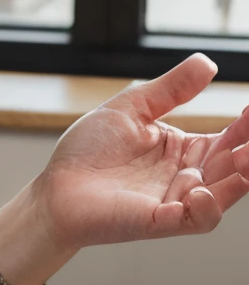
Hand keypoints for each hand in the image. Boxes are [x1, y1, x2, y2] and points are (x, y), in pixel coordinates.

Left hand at [33, 54, 248, 252]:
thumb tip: (208, 63)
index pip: (229, 139)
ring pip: (223, 195)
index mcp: (184, 151)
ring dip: (240, 179)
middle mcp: (187, 178)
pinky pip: (192, 221)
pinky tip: (202, 191)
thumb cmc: (89, 149)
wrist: (54, 186)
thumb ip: (171, 89)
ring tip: (246, 158)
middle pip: (234, 167)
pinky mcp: (157, 221)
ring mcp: (174, 201)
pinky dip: (205, 210)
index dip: (246, 126)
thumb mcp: (132, 108)